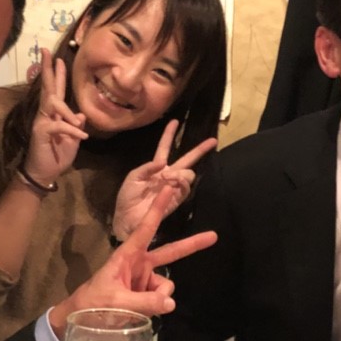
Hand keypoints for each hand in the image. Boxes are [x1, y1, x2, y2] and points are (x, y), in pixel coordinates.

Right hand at [23, 49, 87, 184]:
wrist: (44, 173)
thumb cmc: (57, 155)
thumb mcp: (73, 138)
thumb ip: (75, 125)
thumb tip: (82, 114)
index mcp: (54, 113)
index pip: (56, 90)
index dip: (57, 74)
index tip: (58, 57)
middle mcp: (45, 113)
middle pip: (48, 88)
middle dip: (48, 70)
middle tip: (47, 51)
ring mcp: (41, 122)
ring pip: (53, 103)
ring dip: (67, 110)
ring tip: (77, 122)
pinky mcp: (41, 132)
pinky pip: (58, 125)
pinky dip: (71, 129)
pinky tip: (82, 137)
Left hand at [50, 185, 216, 337]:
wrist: (77, 320)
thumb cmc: (92, 304)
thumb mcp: (116, 302)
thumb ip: (145, 302)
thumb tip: (171, 302)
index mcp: (128, 256)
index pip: (146, 229)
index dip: (158, 208)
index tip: (167, 188)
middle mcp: (139, 264)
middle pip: (170, 253)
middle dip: (191, 245)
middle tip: (214, 236)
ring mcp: (143, 280)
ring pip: (165, 286)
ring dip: (159, 297)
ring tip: (138, 309)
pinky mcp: (144, 294)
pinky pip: (161, 298)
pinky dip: (157, 305)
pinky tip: (142, 312)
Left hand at [111, 120, 216, 240]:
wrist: (127, 219)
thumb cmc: (127, 197)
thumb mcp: (132, 177)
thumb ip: (146, 167)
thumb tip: (162, 163)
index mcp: (155, 167)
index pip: (165, 147)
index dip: (169, 134)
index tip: (175, 121)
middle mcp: (167, 175)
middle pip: (187, 159)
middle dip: (200, 150)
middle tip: (213, 141)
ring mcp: (173, 187)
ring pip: (188, 174)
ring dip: (180, 173)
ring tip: (167, 178)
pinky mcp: (177, 199)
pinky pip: (186, 188)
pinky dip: (181, 182)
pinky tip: (172, 182)